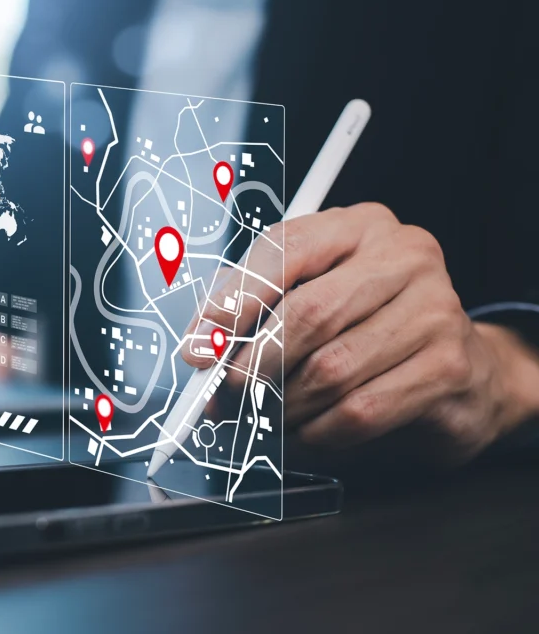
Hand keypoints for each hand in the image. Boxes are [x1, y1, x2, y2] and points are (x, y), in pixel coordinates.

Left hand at [186, 203, 538, 462]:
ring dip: (284, 406)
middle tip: (225, 396)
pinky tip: (307, 431)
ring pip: (330, 369)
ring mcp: (434, 308)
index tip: (200, 347)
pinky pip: (360, 410)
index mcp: (357, 226)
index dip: (233, 303)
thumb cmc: (366, 326)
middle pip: (307, 314)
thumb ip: (252, 312)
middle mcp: (402, 255)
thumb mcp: (308, 297)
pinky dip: (319, 431)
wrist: (457, 367)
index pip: (283, 251)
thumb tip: (202, 347)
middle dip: (252, 365)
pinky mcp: (449, 365)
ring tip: (266, 417)